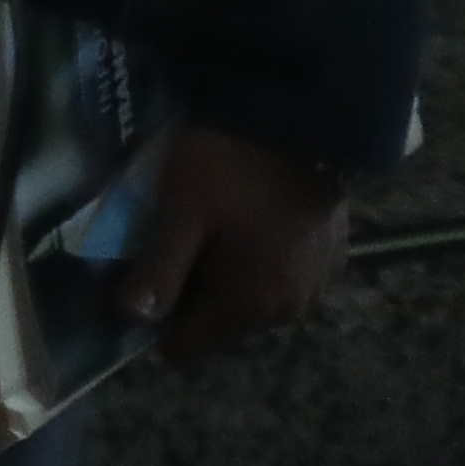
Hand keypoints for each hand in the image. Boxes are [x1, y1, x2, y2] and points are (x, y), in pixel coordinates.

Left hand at [121, 119, 347, 361]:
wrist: (301, 118)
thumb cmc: (230, 166)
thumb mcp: (180, 213)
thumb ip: (158, 270)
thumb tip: (132, 319)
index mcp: (252, 305)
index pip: (191, 347)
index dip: (157, 323)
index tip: (138, 283)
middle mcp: (291, 308)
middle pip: (222, 324)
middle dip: (191, 296)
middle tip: (169, 244)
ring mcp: (318, 282)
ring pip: (253, 300)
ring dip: (226, 277)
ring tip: (203, 229)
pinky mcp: (332, 255)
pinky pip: (280, 276)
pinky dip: (257, 261)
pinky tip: (242, 222)